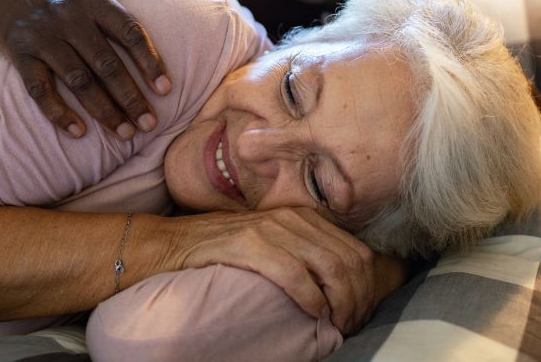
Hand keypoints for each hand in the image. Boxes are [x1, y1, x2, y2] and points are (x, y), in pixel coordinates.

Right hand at [0, 0, 185, 138]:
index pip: (129, 32)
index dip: (149, 61)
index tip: (167, 89)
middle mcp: (68, 17)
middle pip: (106, 63)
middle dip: (130, 97)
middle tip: (150, 124)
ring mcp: (42, 36)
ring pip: (77, 80)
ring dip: (102, 109)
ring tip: (124, 133)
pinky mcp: (18, 53)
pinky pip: (38, 88)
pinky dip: (57, 111)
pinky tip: (78, 131)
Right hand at [168, 208, 376, 334]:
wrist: (174, 244)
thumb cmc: (224, 250)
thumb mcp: (272, 242)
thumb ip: (302, 251)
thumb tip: (339, 282)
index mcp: (302, 216)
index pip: (355, 250)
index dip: (366, 286)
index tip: (360, 312)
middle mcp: (292, 218)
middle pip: (348, 260)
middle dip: (358, 298)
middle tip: (351, 324)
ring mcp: (272, 229)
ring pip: (329, 266)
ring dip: (340, 302)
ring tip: (337, 324)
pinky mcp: (252, 244)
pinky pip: (296, 274)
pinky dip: (312, 298)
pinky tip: (314, 313)